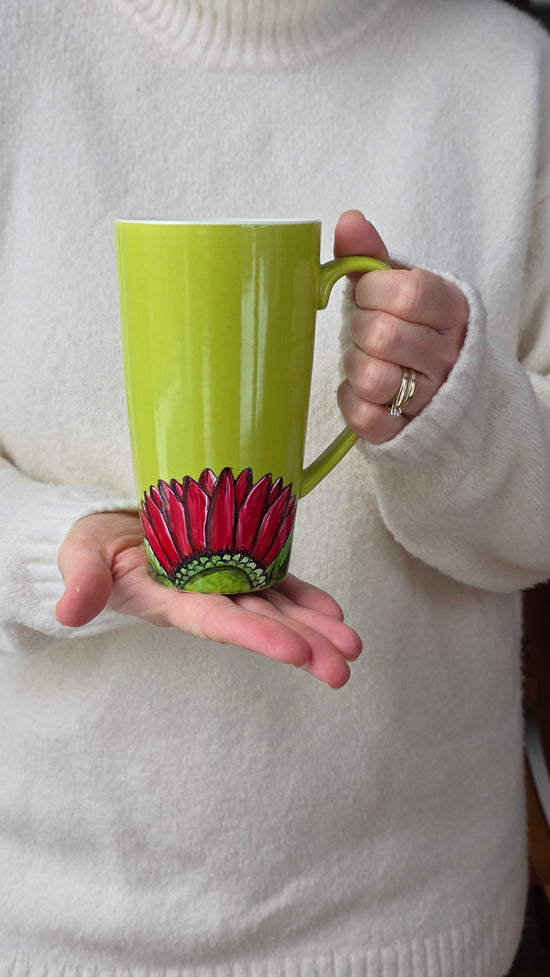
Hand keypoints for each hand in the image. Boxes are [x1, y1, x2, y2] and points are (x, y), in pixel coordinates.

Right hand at [56, 512, 361, 687]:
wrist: (107, 529)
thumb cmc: (92, 544)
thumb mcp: (80, 557)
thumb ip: (83, 581)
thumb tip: (69, 612)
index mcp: (170, 600)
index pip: (217, 622)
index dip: (256, 637)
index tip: (296, 652)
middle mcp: (203, 598)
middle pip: (258, 624)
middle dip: (302, 644)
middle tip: (343, 665)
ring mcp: (222, 583)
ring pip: (274, 608)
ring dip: (313, 626)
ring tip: (351, 645)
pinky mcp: (234, 563)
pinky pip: (274, 582)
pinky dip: (303, 595)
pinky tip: (333, 611)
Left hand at [334, 210, 468, 442]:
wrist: (439, 385)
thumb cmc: (409, 326)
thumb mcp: (397, 284)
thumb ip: (370, 254)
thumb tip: (348, 221)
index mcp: (451, 310)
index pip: (406, 294)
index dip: (373, 292)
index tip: (369, 293)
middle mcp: (446, 355)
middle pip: (381, 336)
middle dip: (358, 328)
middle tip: (364, 328)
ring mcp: (428, 397)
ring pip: (371, 378)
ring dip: (353, 365)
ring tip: (363, 358)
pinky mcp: (403, 431)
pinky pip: (363, 416)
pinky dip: (351, 401)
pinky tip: (361, 389)